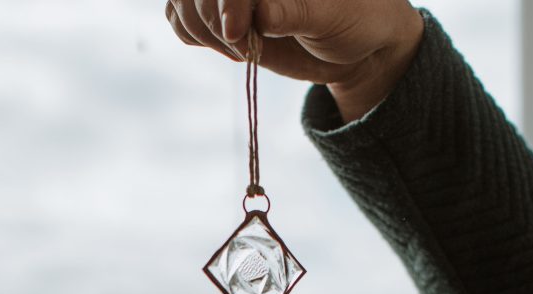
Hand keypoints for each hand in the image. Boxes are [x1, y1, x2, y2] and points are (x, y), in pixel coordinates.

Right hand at [165, 0, 423, 122]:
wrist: (354, 48)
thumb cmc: (353, 22)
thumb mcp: (329, 17)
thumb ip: (293, 12)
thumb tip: (260, 13)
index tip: (237, 31)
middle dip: (210, 17)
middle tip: (241, 47)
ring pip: (181, 1)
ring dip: (201, 30)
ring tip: (241, 50)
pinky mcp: (219, 14)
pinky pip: (178, 18)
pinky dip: (192, 35)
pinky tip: (229, 48)